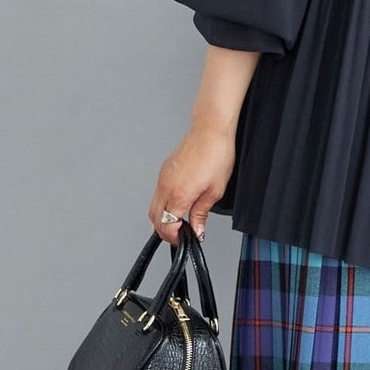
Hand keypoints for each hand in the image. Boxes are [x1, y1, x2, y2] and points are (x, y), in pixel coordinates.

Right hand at [148, 118, 235, 243]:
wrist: (210, 130)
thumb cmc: (216, 154)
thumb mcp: (215, 191)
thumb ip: (201, 213)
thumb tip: (197, 229)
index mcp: (179, 194)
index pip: (166, 225)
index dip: (174, 237)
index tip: (184, 239)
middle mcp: (166, 186)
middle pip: (154, 218)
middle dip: (165, 231)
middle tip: (181, 235)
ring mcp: (163, 178)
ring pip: (153, 206)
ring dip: (162, 218)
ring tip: (180, 221)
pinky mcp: (164, 171)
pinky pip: (157, 194)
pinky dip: (164, 204)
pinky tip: (178, 205)